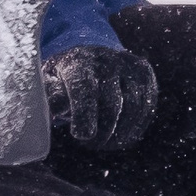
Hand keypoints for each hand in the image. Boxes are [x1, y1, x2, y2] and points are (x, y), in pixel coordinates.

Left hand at [43, 44, 158, 152]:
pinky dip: (134, 128)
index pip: (86, 90)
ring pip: (132, 109)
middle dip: (102, 131)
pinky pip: (145, 108)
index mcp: (80, 62)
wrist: (89, 52)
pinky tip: (121, 136)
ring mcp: (130, 66)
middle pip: (112, 105)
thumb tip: (57, 110)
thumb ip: (52, 96)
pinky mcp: (145, 75)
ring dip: (120, 134)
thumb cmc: (64, 76)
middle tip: (91, 143)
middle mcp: (108, 60)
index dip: (85, 116)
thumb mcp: (49, 81)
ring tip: (105, 142)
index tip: (81, 135)